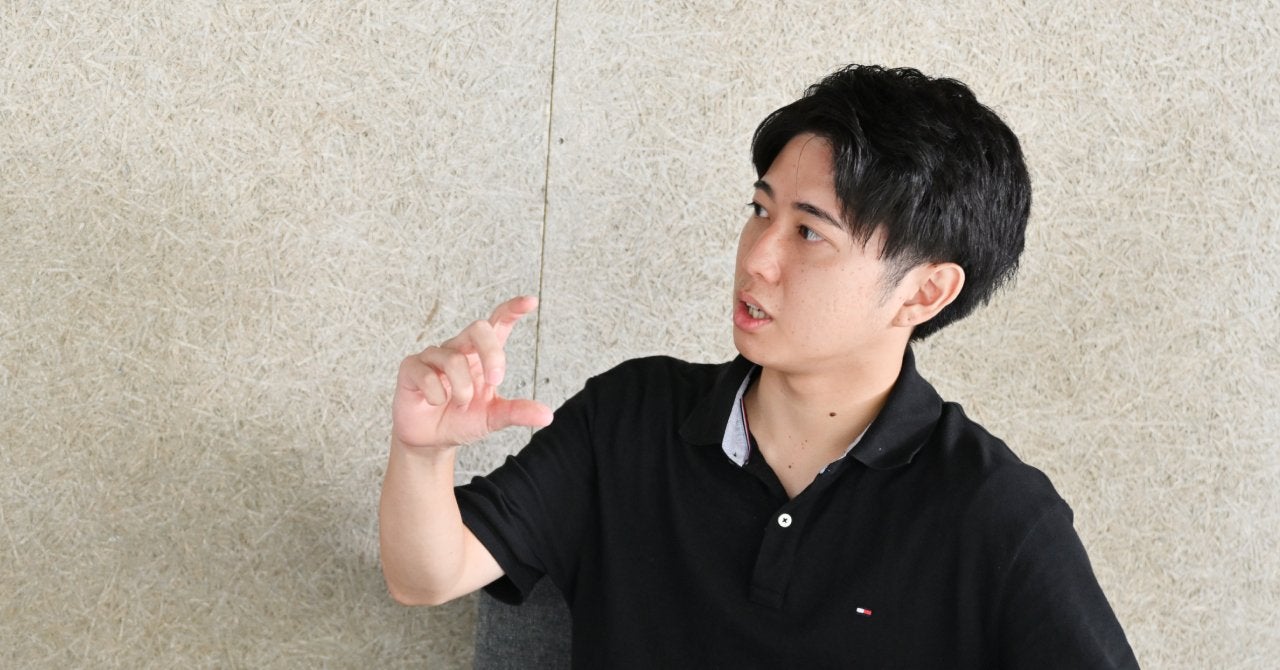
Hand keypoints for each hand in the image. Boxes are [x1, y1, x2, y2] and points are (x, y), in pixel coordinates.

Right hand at [392, 296, 552, 449]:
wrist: (430, 441)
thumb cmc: (462, 421)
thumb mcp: (493, 418)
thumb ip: (517, 412)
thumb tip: (547, 416)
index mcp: (481, 355)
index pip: (497, 323)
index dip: (512, 309)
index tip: (530, 301)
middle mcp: (459, 348)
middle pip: (478, 328)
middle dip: (491, 353)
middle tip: (496, 381)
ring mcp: (433, 356)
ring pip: (453, 359)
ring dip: (462, 389)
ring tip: (459, 404)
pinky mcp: (411, 368)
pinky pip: (427, 375)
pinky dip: (437, 395)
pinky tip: (435, 402)